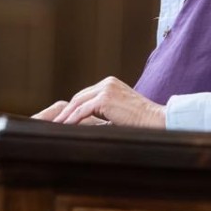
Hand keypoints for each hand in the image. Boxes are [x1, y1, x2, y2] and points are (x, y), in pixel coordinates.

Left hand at [44, 76, 164, 127]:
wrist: (155, 119)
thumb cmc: (141, 120)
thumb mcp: (119, 112)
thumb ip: (104, 112)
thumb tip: (89, 123)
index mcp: (110, 84)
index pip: (86, 95)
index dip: (74, 107)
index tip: (64, 118)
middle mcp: (107, 83)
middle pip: (79, 97)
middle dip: (66, 110)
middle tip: (54, 122)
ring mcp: (106, 89)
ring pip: (78, 103)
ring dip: (66, 115)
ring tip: (56, 126)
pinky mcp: (105, 99)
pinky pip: (83, 110)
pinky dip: (73, 119)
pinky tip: (66, 127)